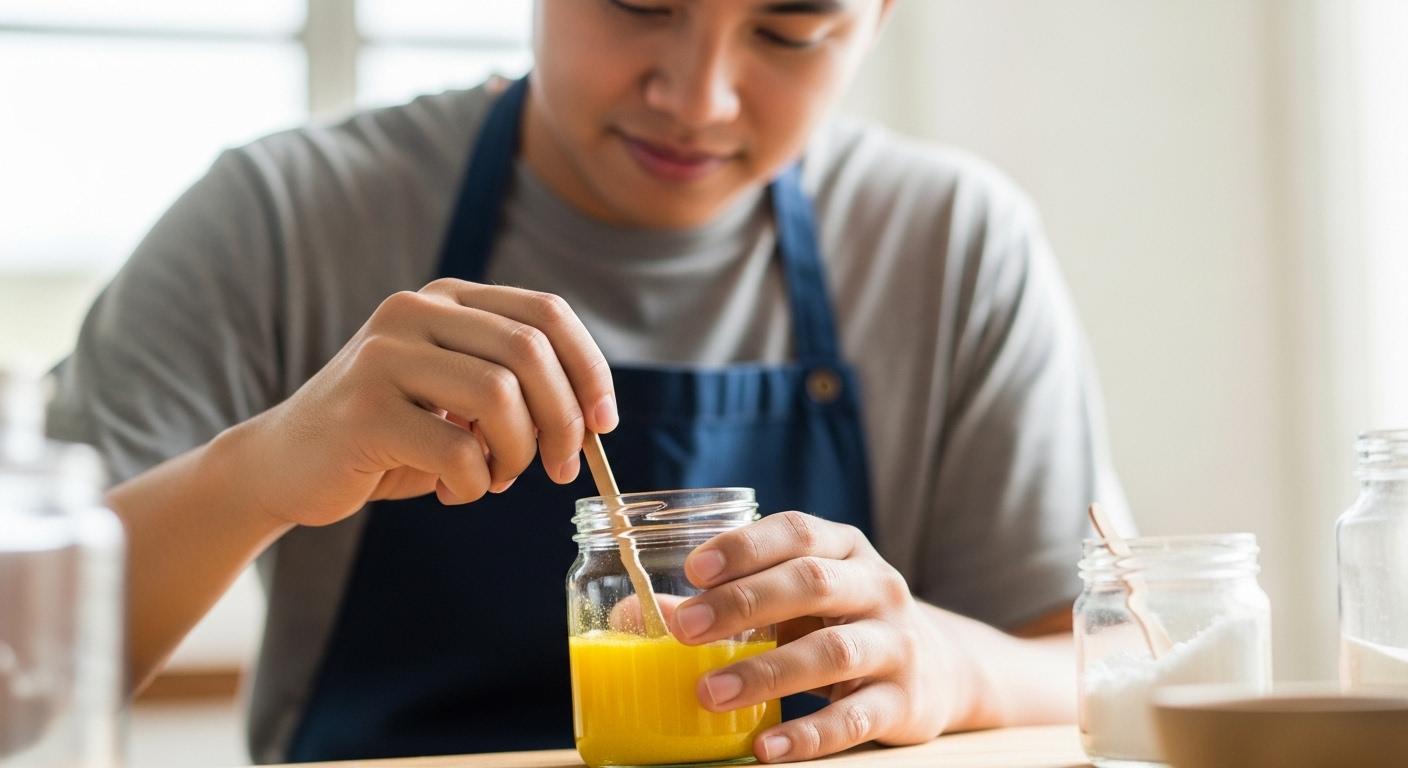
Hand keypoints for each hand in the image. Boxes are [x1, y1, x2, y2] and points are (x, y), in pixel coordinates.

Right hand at [236, 279, 615, 525]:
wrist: (285, 465)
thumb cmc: (389, 436)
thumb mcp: (455, 395)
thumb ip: (514, 387)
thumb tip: (591, 416)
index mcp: (445, 298)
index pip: (545, 313)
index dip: (589, 369)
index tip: (603, 424)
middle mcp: (413, 311)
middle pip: (530, 352)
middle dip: (563, 420)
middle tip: (559, 468)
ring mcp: (383, 356)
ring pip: (500, 397)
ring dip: (516, 455)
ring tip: (494, 479)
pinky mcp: (364, 411)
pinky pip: (458, 451)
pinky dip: (473, 485)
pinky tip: (450, 491)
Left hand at [668, 511, 951, 762]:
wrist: (940, 669)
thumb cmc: (842, 622)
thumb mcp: (799, 599)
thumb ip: (735, 599)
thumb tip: (646, 611)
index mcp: (845, 548)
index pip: (797, 531)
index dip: (745, 546)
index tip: (694, 569)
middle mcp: (876, 587)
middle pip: (812, 583)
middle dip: (744, 603)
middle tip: (685, 628)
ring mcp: (896, 644)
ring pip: (833, 652)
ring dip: (766, 673)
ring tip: (710, 692)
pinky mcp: (904, 701)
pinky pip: (854, 720)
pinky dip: (808, 735)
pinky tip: (766, 747)